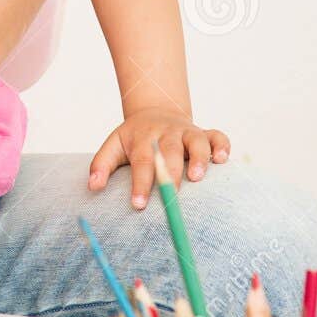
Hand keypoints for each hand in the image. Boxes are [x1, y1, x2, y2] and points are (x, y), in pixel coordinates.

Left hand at [88, 108, 229, 209]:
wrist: (155, 111)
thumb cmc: (134, 138)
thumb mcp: (114, 145)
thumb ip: (101, 165)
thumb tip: (92, 187)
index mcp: (143, 138)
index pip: (142, 162)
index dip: (140, 184)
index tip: (138, 205)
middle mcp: (166, 134)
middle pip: (170, 152)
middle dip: (170, 175)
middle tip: (170, 196)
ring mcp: (187, 132)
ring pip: (197, 141)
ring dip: (199, 158)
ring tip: (197, 177)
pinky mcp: (204, 133)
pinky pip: (218, 136)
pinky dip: (223, 146)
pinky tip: (224, 160)